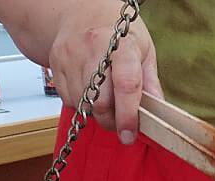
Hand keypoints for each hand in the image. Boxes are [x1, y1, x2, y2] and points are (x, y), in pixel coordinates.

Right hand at [48, 0, 162, 143]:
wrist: (80, 11)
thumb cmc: (115, 30)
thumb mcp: (143, 48)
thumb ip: (150, 80)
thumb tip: (158, 109)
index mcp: (121, 44)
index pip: (125, 85)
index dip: (128, 115)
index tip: (130, 134)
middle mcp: (92, 49)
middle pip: (100, 103)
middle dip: (112, 121)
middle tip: (121, 122)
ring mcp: (70, 57)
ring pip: (83, 105)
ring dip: (97, 113)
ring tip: (106, 100)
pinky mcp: (56, 65)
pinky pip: (69, 100)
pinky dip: (82, 104)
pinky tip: (90, 91)